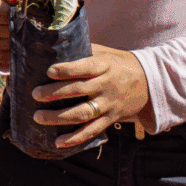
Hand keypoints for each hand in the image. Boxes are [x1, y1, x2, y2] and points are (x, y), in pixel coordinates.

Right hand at [0, 0, 22, 71]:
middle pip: (9, 30)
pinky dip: (16, 49)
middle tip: (25, 23)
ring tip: (20, 31)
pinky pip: (10, 55)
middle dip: (21, 27)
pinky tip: (15, 40)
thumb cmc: (2, 3)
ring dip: (19, 38)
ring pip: (11, 43)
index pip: (6, 15)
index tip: (22, 13)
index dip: (18, 14)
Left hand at [31, 44, 153, 147]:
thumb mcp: (104, 52)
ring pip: (83, 113)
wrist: (149, 82)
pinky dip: (75, 138)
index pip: (85, 67)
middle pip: (79, 90)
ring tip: (38, 117)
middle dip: (56, 93)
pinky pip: (92, 130)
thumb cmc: (117, 64)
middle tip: (35, 95)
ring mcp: (109, 104)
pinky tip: (58, 142)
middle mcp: (106, 85)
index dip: (67, 70)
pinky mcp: (110, 119)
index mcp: (104, 65)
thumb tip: (51, 43)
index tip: (49, 71)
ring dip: (59, 117)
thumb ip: (82, 49)